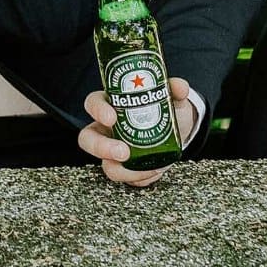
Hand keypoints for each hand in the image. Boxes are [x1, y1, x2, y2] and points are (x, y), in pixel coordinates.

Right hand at [78, 80, 196, 187]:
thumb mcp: (172, 97)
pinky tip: (156, 170)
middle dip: (101, 148)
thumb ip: (174, 89)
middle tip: (123, 152)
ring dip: (124, 170)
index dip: (97, 110)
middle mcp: (106, 130)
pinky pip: (127, 179)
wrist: (178, 133)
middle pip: (88, 139)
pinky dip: (142, 178)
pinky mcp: (125, 169)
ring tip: (149, 168)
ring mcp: (113, 152)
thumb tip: (179, 87)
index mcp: (111, 105)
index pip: (93, 103)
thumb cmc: (165, 110)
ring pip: (105, 165)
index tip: (111, 118)